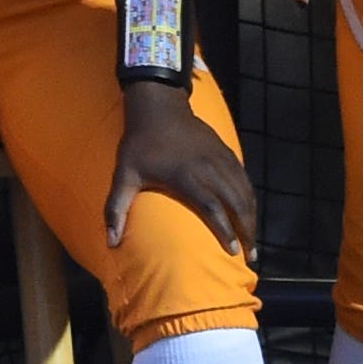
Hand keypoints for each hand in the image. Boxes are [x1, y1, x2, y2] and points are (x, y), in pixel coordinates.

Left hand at [106, 83, 256, 259]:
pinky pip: (244, 178)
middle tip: (249, 256)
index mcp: (186, 176)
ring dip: (252, 217)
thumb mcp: (123, 175)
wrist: (158, 107)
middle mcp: (209, 168)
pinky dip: (250, 198)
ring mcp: (221, 159)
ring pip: (245, 191)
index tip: (233, 252)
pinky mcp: (227, 152)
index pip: (212, 207)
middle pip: (237, 203)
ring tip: (252, 241)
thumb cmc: (139, 144)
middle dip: (247, 231)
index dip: (225, 231)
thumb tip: (110, 242)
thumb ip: (116, 209)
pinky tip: (250, 212)